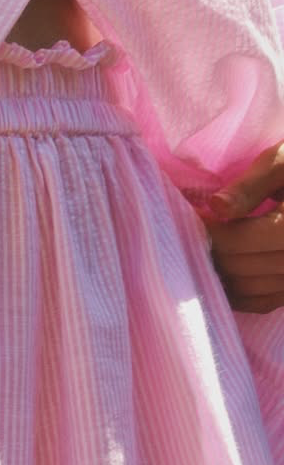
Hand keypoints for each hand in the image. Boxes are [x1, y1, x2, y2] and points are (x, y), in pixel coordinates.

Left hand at [201, 141, 283, 313]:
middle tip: (191, 233)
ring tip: (203, 249)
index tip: (190, 215)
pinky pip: (264, 302)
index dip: (208, 230)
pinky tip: (221, 274)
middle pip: (240, 266)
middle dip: (211, 250)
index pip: (238, 241)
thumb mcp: (283, 162)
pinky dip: (238, 292)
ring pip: (248, 288)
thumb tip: (216, 206)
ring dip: (220, 271)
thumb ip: (249, 186)